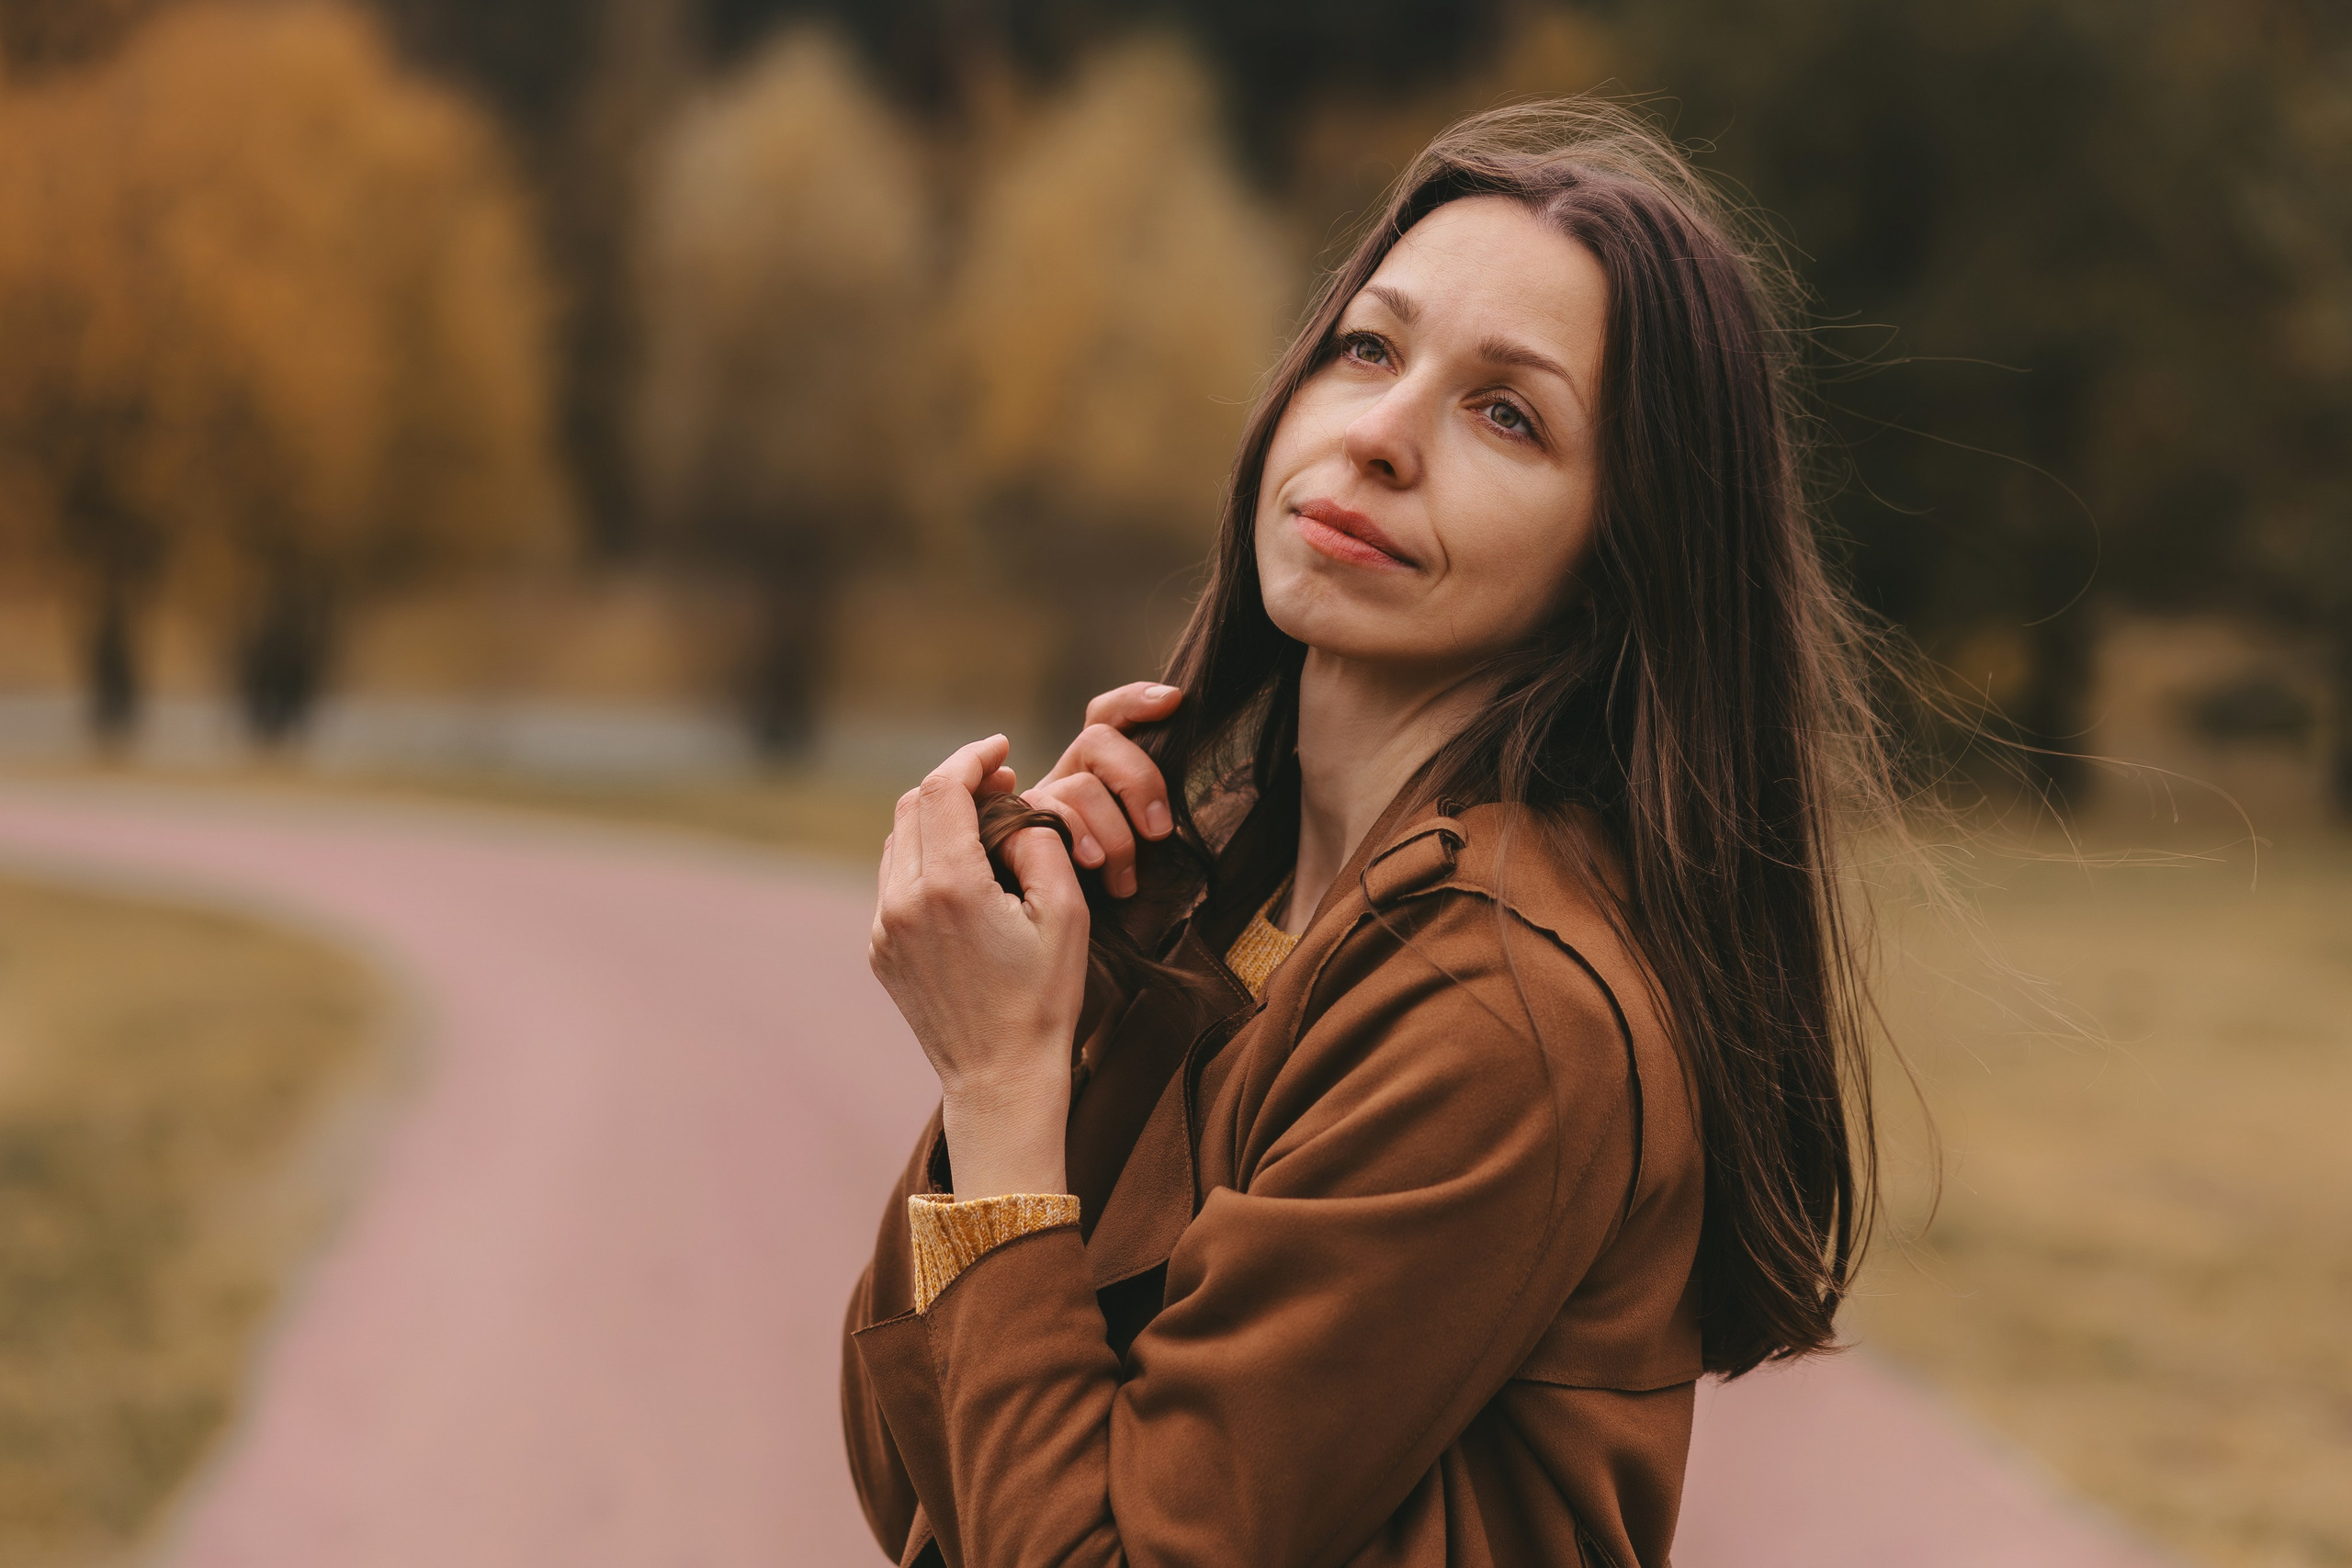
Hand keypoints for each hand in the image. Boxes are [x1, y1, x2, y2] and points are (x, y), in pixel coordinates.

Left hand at [869, 735, 1085, 1198]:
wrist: (1001, 1078)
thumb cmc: (1044, 998)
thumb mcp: (1066, 914)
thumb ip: (1040, 842)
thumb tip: (1015, 810)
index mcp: (950, 885)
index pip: (944, 788)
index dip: (972, 757)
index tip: (1001, 749)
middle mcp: (903, 900)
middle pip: (913, 805)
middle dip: (954, 782)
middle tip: (999, 782)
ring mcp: (883, 927)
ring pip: (898, 841)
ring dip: (936, 818)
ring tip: (983, 822)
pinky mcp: (880, 949)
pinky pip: (893, 880)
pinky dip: (923, 857)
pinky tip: (962, 870)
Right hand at [1025, 681, 1182, 898]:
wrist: (1057, 938)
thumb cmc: (1110, 891)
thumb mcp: (1143, 846)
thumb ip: (1152, 814)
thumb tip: (1174, 811)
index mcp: (1097, 767)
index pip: (1110, 714)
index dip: (1136, 700)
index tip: (1172, 701)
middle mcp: (1066, 773)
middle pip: (1097, 740)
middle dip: (1137, 780)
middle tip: (1158, 831)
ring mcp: (1039, 800)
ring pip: (1078, 786)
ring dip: (1111, 833)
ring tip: (1123, 880)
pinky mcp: (1013, 829)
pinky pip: (1042, 819)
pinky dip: (1074, 839)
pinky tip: (1088, 870)